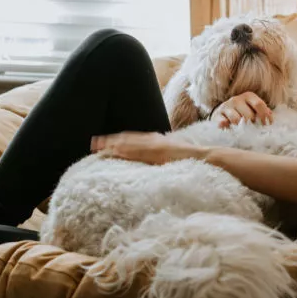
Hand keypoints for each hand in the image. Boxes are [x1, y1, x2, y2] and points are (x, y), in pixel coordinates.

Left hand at [90, 131, 205, 164]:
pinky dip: (126, 151)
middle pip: (127, 139)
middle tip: (93, 143)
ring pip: (129, 144)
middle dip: (110, 141)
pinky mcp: (157, 152)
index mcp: (156, 139)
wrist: (203, 156)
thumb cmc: (190, 158)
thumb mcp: (172, 154)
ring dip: (113, 145)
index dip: (117, 139)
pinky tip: (116, 152)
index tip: (104, 141)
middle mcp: (153, 140)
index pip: (132, 138)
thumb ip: (160, 154)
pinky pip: (138, 152)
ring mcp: (155, 145)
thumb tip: (153, 158)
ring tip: (98, 148)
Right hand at [211, 91, 272, 128]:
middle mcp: (237, 99)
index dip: (264, 116)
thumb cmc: (242, 112)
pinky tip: (228, 128)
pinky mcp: (217, 115)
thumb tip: (270, 116)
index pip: (259, 104)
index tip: (266, 125)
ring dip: (240, 127)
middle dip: (252, 124)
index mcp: (249, 96)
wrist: (222, 114)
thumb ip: (262, 111)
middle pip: (249, 115)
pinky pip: (223, 122)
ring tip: (241, 129)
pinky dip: (226, 126)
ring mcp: (226, 106)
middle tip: (252, 128)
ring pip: (237, 120)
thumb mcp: (253, 109)